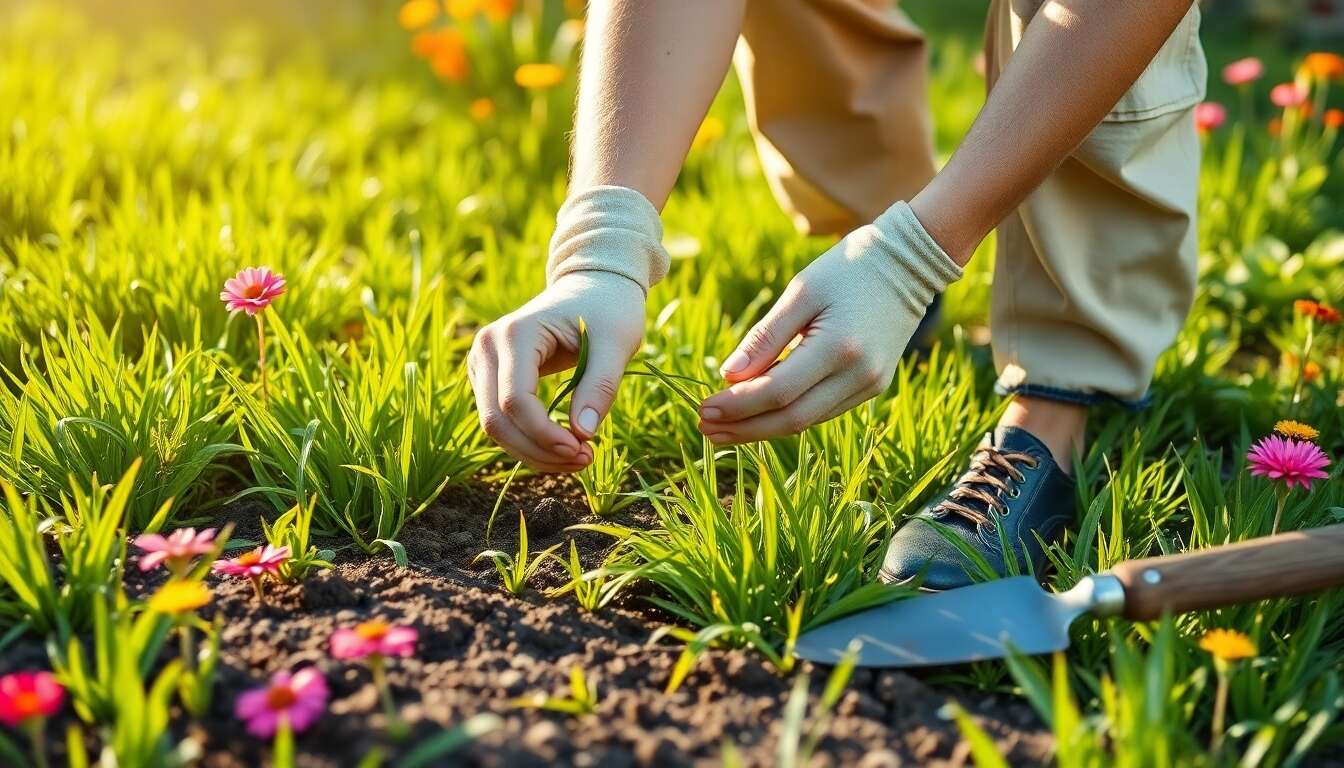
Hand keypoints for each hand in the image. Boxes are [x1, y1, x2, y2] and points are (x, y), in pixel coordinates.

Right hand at [468, 272, 644, 471]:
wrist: (593, 286)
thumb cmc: (609, 309)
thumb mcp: (616, 344)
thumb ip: (599, 386)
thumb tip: (582, 435)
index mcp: (515, 333)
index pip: (515, 400)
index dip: (545, 434)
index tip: (583, 450)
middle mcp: (487, 346)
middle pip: (497, 419)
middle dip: (539, 450)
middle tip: (584, 460)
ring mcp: (483, 362)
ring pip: (495, 426)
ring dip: (534, 451)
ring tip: (578, 457)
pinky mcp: (489, 377)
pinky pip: (501, 420)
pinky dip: (529, 440)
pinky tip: (563, 446)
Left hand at [698, 202, 960, 443]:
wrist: (908, 265)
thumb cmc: (847, 269)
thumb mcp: (800, 292)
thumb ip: (765, 337)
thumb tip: (728, 375)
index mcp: (838, 349)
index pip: (777, 392)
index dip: (737, 406)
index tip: (703, 408)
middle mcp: (858, 376)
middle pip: (791, 419)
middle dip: (744, 428)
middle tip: (705, 428)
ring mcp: (870, 386)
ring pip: (806, 421)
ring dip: (761, 428)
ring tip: (722, 428)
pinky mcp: (873, 387)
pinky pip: (822, 411)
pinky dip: (787, 415)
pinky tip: (758, 414)